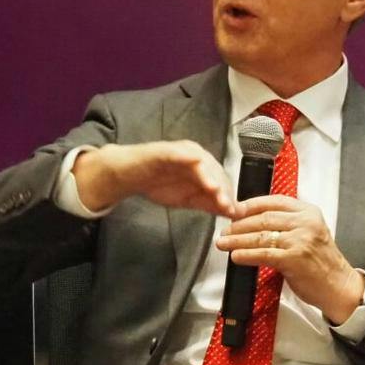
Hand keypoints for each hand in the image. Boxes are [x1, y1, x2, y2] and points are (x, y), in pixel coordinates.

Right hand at [72, 141, 234, 216]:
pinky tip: (197, 166)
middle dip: (222, 190)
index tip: (234, 212)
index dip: (229, 197)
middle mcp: (197, 156)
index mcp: (205, 167)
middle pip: (215, 172)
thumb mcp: (190, 200)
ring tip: (215, 191)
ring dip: (210, 177)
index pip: (222, 181)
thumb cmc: (159, 184)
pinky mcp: (167, 150)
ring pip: (202, 163)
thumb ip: (211, 205)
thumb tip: (235, 213)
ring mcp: (182, 152)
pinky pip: (180, 154)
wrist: (129, 175)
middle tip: (227, 207)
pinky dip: (189, 159)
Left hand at [214, 194, 364, 323]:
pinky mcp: (294, 258)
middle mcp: (305, 222)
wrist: (338, 286)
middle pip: (264, 218)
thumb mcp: (309, 233)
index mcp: (308, 212)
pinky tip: (235, 256)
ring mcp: (300, 240)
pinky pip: (263, 254)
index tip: (234, 210)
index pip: (273, 201)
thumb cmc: (320, 262)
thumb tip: (253, 222)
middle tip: (224, 230)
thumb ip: (288, 224)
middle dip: (239, 224)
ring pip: (260, 235)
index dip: (250, 205)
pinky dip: (246, 254)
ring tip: (223, 243)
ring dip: (237, 239)